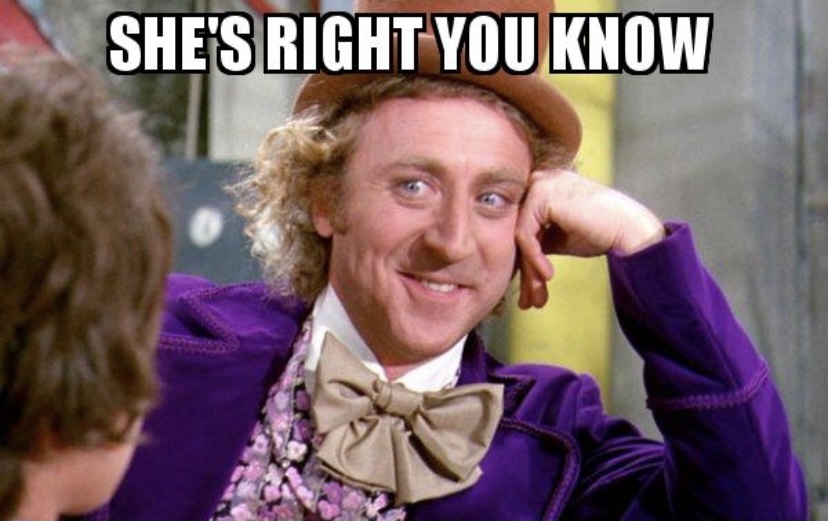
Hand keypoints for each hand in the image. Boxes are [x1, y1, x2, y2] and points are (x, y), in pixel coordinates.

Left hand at [515, 169, 664, 308]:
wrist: (629, 230)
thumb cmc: (601, 233)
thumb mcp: (560, 237)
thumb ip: (538, 240)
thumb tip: (516, 262)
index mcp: (544, 186)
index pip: (523, 227)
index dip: (526, 262)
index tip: (531, 292)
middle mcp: (540, 180)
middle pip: (518, 232)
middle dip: (525, 272)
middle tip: (529, 302)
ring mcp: (540, 184)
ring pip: (519, 237)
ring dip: (529, 271)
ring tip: (538, 297)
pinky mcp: (541, 194)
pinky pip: (525, 234)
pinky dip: (534, 258)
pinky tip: (547, 276)